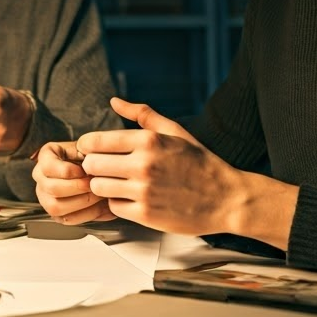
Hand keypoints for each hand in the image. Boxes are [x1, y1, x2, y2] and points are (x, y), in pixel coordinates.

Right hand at [33, 141, 115, 223]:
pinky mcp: (55, 213)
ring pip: (56, 207)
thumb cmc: (87, 157)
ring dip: (82, 202)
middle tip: (95, 184)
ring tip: (98, 196)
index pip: (49, 167)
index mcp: (45, 156)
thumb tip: (92, 165)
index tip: (85, 170)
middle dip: (78, 188)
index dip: (69, 171)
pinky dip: (87, 214)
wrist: (91, 168)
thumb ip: (87, 152)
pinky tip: (99, 206)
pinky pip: (67, 219)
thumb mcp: (86, 147)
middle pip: (52, 188)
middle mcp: (40, 177)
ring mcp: (45, 196)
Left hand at [75, 96, 243, 234]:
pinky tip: (131, 198)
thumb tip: (114, 102)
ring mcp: (144, 191)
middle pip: (91, 165)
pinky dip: (119, 203)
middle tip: (104, 168)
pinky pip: (113, 207)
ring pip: (98, 187)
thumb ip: (142, 115)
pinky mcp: (146, 215)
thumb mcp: (175, 132)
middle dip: (94, 166)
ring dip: (103, 186)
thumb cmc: (200, 163)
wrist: (227, 199)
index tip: (92, 150)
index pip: (95, 141)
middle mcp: (144, 165)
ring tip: (117, 183)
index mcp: (149, 141)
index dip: (88, 146)